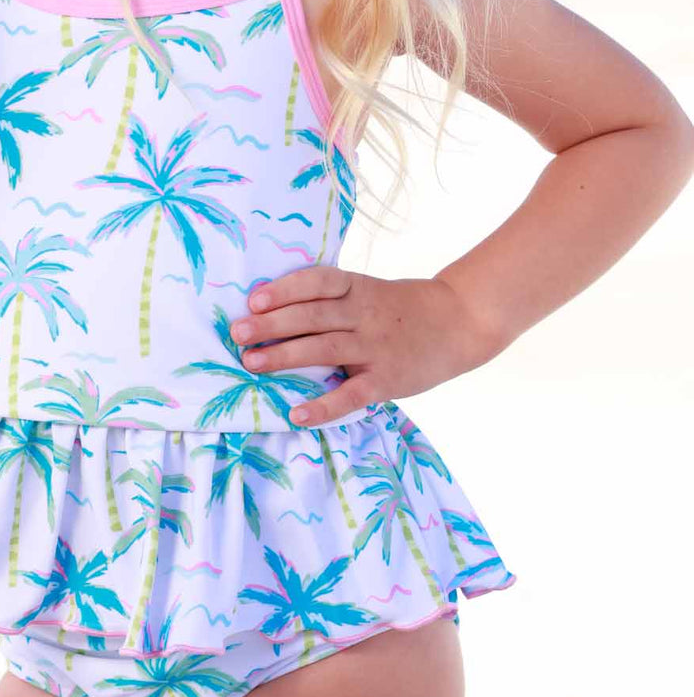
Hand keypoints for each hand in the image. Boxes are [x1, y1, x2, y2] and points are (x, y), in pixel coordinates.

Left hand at [230, 268, 497, 426]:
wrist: (459, 322)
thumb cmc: (403, 307)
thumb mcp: (370, 290)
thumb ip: (333, 299)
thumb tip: (277, 310)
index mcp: (357, 288)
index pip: (316, 282)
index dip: (284, 289)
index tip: (253, 299)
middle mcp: (363, 315)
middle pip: (311, 317)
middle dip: (271, 325)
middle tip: (237, 333)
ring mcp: (375, 347)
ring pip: (323, 350)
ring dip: (284, 357)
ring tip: (251, 363)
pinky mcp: (387, 380)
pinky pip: (351, 394)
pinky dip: (324, 405)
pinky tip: (297, 414)